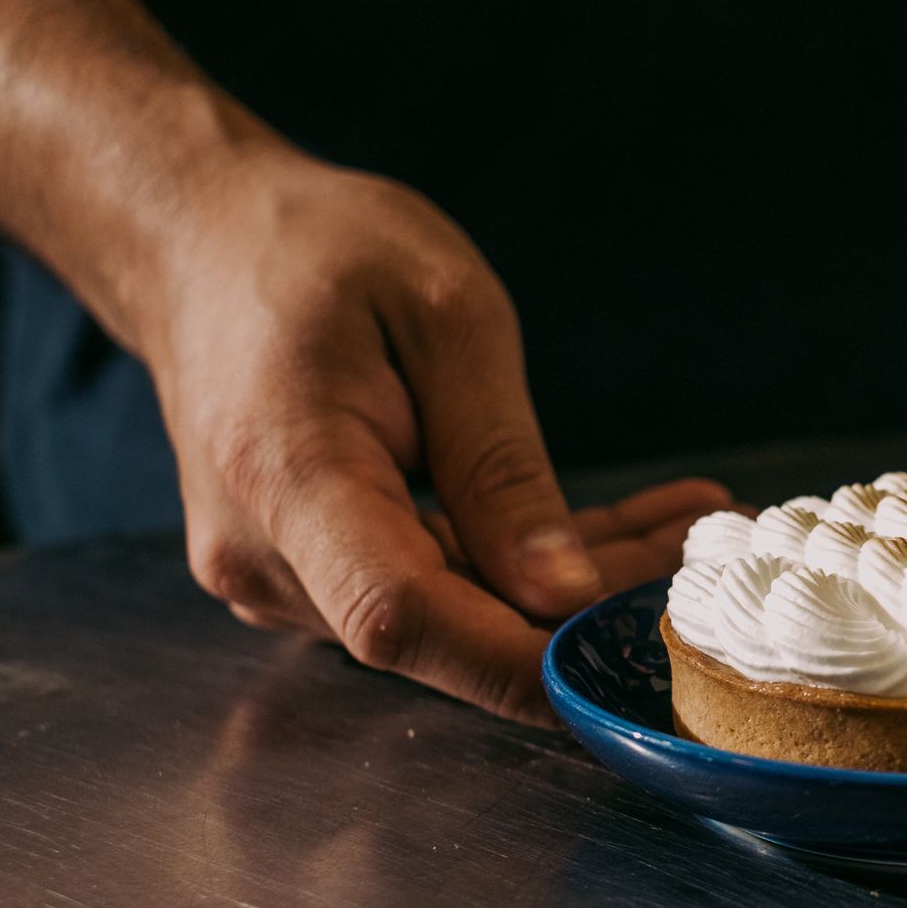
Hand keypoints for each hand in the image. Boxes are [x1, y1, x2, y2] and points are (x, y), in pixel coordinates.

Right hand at [132, 149, 724, 725]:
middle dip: (586, 604)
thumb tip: (561, 591)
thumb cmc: (320, 249)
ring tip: (685, 520)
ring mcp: (279, 575)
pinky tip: (626, 526)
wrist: (202, 242)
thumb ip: (501, 462)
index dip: (521, 665)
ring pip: (455, 613)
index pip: (404, 620)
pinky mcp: (310, 570)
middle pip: (447, 626)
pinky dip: (526, 559)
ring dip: (574, 579)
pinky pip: (434, 585)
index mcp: (287, 479)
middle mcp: (266, 557)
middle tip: (704, 549)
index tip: (633, 665)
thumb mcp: (446, 318)